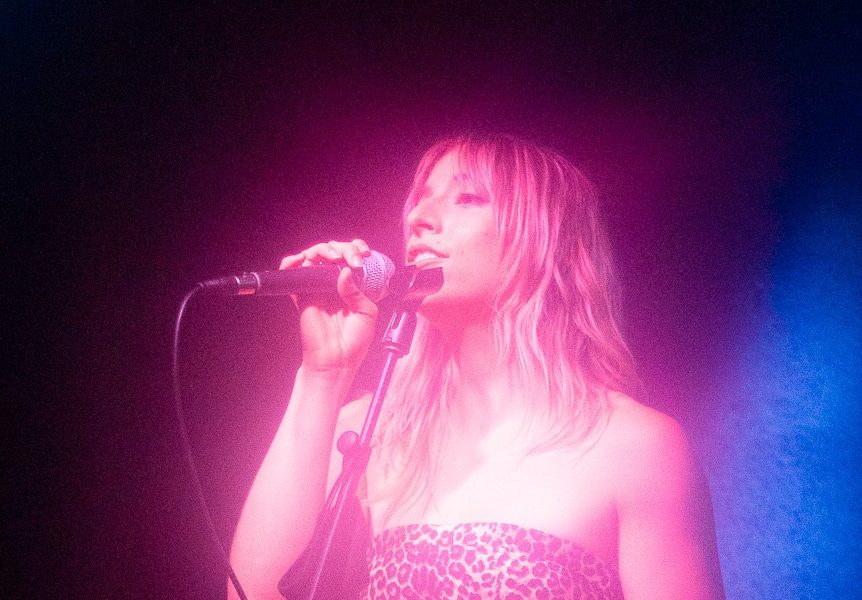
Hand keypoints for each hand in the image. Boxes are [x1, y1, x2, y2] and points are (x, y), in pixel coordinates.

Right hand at [279, 239, 378, 373]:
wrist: (336, 362)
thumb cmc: (353, 342)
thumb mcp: (367, 313)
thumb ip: (357, 290)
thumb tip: (345, 271)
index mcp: (352, 287)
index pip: (352, 259)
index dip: (356, 250)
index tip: (364, 254)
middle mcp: (334, 285)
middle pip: (333, 253)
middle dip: (343, 248)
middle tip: (352, 259)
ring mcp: (317, 289)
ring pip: (313, 257)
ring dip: (322, 250)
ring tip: (332, 258)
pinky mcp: (302, 295)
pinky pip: (292, 274)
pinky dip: (292, 262)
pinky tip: (301, 260)